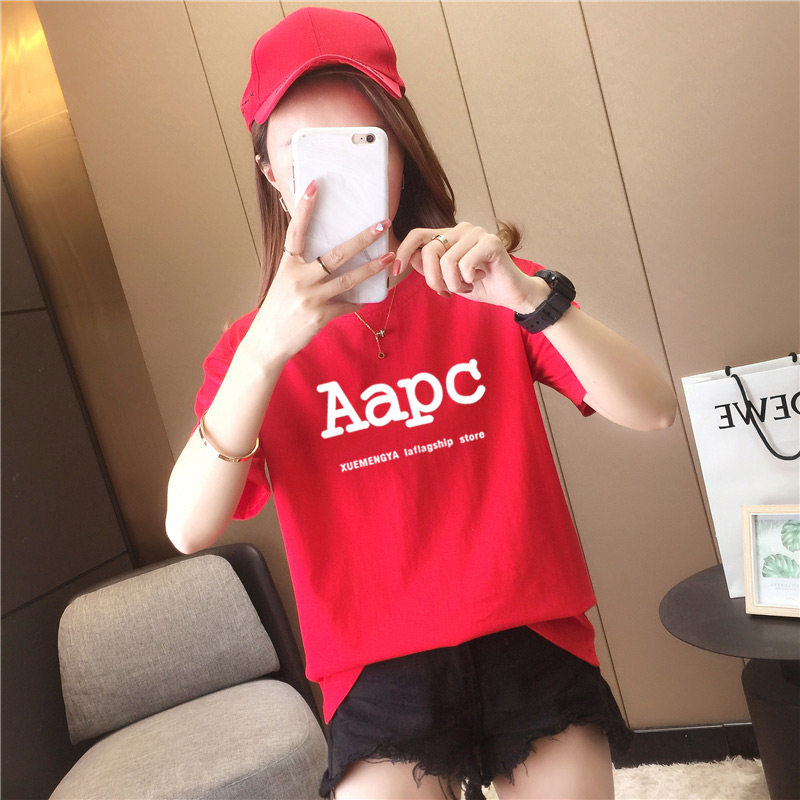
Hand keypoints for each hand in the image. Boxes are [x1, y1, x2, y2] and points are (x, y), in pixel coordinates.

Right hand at [242, 180, 396, 366]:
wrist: (266, 342)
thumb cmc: (277, 310)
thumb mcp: (283, 283)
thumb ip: (300, 267)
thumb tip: (324, 253)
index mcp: (287, 265)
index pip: (296, 231)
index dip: (305, 208)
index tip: (314, 185)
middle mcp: (298, 278)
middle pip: (335, 254)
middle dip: (362, 239)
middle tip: (382, 224)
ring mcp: (310, 297)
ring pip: (348, 279)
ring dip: (371, 268)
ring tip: (388, 257)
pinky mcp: (320, 315)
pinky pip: (347, 305)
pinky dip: (359, 301)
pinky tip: (371, 296)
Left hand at [395, 222, 547, 312]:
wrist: (509, 294)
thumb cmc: (480, 285)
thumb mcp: (448, 279)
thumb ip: (429, 267)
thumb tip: (410, 258)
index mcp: (449, 235)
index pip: (417, 234)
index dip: (403, 251)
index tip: (396, 271)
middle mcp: (461, 229)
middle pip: (429, 252)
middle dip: (434, 279)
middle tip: (447, 292)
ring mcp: (477, 233)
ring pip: (447, 262)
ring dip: (455, 284)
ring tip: (468, 286)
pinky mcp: (491, 242)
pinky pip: (465, 265)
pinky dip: (469, 280)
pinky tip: (480, 278)